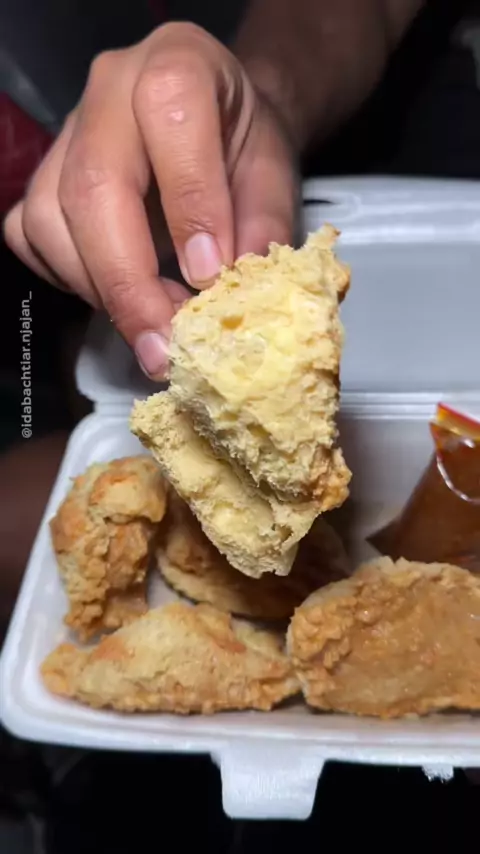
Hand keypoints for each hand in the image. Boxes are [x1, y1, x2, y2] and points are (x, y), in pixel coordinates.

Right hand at [4, 23, 297, 377]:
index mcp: (179, 63)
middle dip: (128, 281)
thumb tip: (235, 294)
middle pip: (94, 185)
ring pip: (50, 218)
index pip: (170, 118)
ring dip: (99, 289)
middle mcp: (110, 88)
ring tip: (152, 327)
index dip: (190, 205)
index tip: (209, 279)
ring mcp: (67, 133)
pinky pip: (32, 236)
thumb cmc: (245, 147)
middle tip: (162, 346)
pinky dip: (71, 279)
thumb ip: (264, 225)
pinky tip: (117, 295)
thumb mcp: (276, 174)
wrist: (218, 126)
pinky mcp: (44, 176)